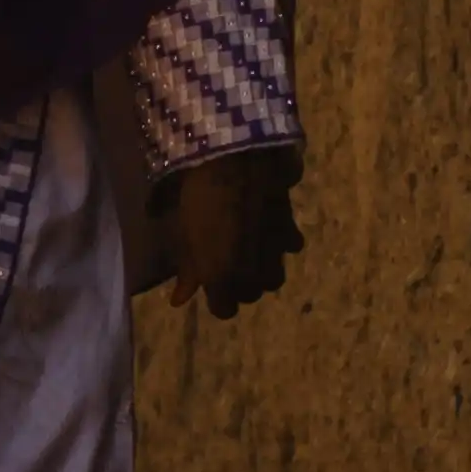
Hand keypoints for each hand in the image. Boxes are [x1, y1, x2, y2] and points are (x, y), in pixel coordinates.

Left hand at [149, 148, 299, 315]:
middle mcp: (253, 275)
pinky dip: (279, 243)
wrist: (236, 160)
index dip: (217, 298)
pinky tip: (267, 226)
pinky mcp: (290, 231)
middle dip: (240, 284)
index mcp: (223, 279)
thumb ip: (187, 272)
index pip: (225, 311)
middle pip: (250, 295)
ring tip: (249, 248)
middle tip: (227, 261)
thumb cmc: (198, 198)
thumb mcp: (183, 236)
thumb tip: (179, 300)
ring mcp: (275, 254)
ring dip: (262, 269)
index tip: (210, 281)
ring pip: (273, 278)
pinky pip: (288, 248)